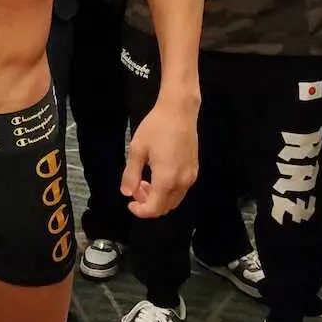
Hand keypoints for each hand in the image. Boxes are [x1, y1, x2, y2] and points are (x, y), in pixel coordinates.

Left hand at [121, 97, 198, 218]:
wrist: (179, 111)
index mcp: (166, 180)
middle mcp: (182, 183)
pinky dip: (168, 191)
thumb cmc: (156, 127)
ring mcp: (190, 177)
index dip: (140, 211)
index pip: (154, 209)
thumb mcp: (137, 149)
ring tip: (145, 180)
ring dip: (158, 198)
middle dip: (148, 203)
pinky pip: (181, 190)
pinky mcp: (194, 169)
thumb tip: (126, 193)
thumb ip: (131, 174)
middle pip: (165, 208)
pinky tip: (158, 174)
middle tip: (136, 187)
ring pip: (174, 200)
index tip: (129, 203)